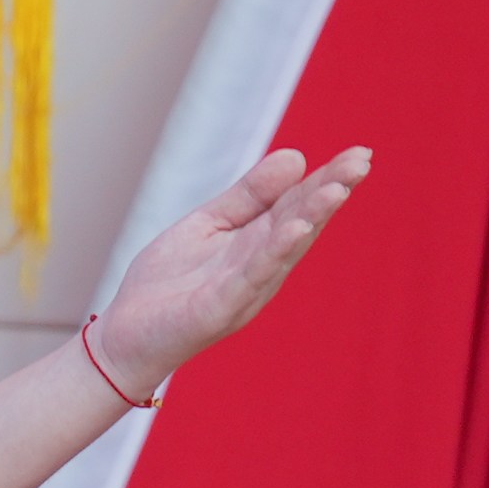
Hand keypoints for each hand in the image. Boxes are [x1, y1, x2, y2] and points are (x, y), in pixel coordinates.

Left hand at [84, 146, 372, 399]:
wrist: (126, 334)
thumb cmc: (169, 283)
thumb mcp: (208, 225)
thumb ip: (248, 196)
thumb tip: (296, 157)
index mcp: (259, 246)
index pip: (298, 206)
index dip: (328, 180)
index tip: (359, 154)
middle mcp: (262, 268)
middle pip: (301, 223)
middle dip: (332, 191)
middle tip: (362, 161)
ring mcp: (244, 290)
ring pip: (284, 248)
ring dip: (312, 217)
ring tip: (338, 188)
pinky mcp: (219, 308)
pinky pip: (251, 276)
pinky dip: (274, 251)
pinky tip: (295, 227)